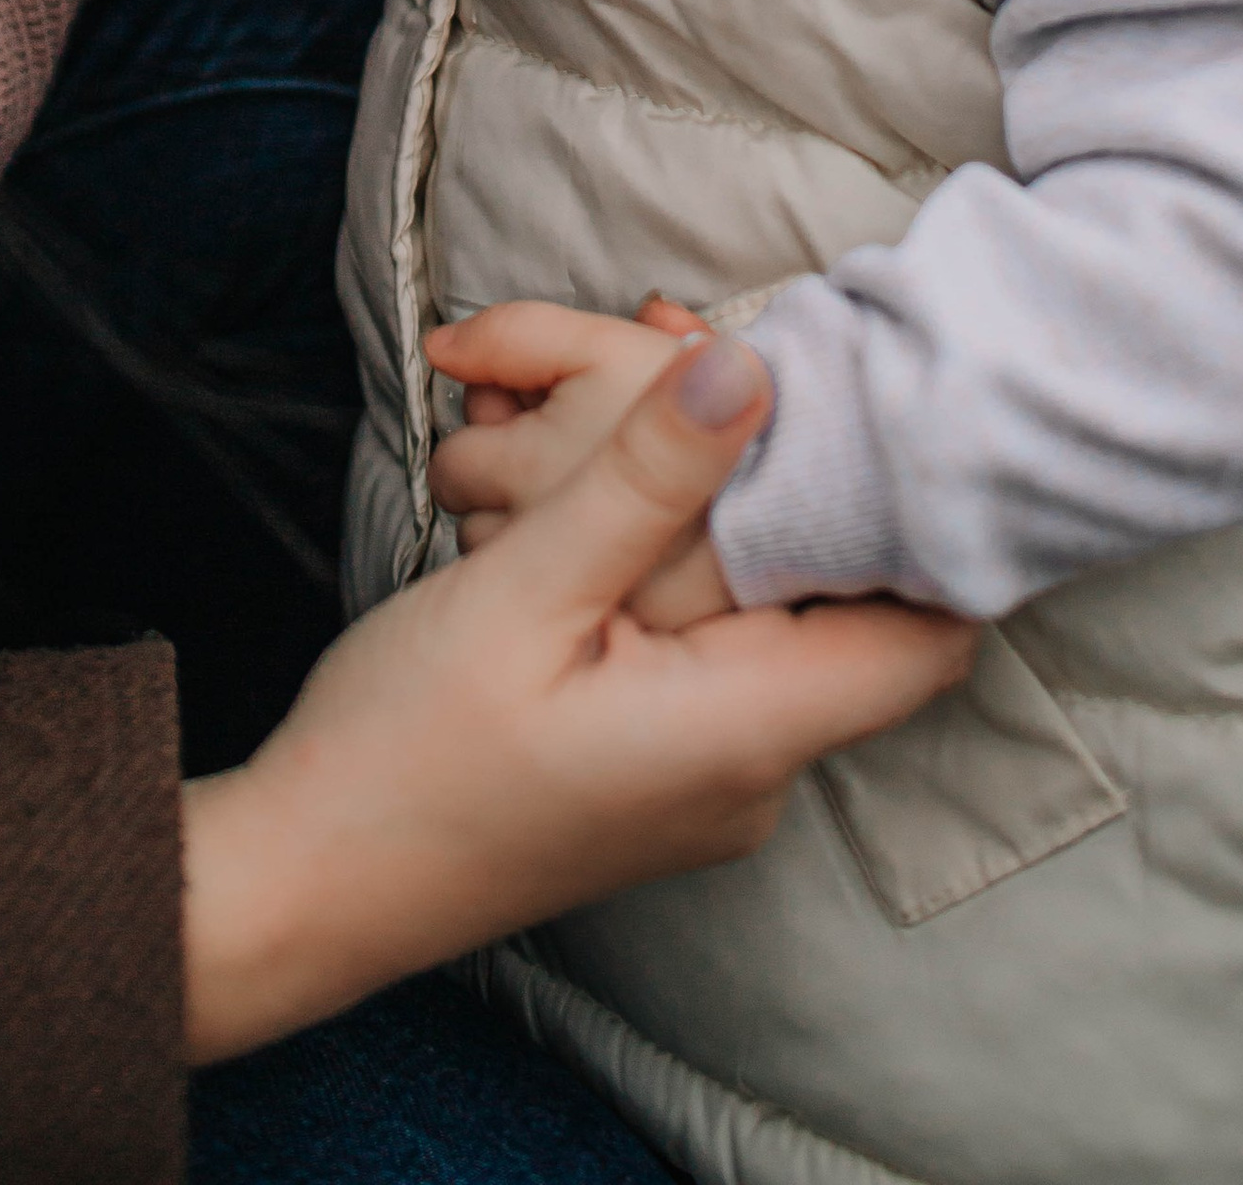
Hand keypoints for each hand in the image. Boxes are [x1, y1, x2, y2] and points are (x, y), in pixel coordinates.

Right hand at [179, 327, 971, 1059]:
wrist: (309, 886)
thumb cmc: (404, 751)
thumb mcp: (522, 589)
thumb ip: (646, 479)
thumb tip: (750, 366)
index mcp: (747, 732)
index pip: (932, 632)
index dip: (932, 519)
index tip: (881, 410)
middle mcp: (758, 772)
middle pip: (849, 609)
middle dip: (800, 477)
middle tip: (722, 357)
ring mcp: (713, 780)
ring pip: (774, 619)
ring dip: (729, 514)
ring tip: (652, 396)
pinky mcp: (663, 769)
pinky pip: (717, 653)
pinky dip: (684, 565)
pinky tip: (610, 494)